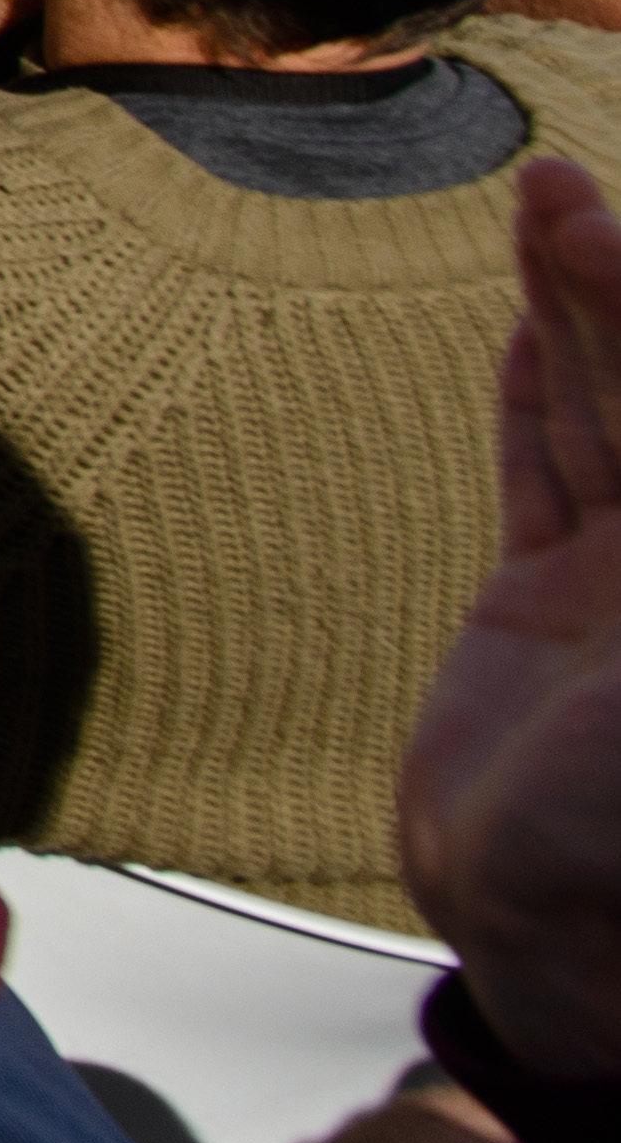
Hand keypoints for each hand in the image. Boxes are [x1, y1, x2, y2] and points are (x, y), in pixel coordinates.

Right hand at [404, 155, 620, 1075]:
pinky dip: (534, 392)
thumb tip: (614, 413)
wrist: (554, 951)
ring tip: (545, 206)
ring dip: (574, 312)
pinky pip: (543, 473)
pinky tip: (532, 320)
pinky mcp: (547, 611)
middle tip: (562, 191)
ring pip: (604, 413)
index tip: (619, 237)